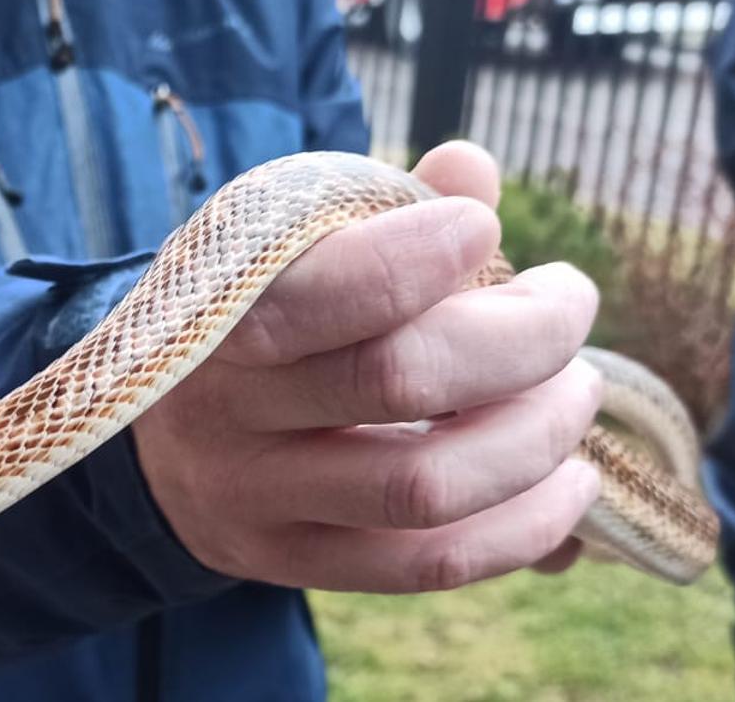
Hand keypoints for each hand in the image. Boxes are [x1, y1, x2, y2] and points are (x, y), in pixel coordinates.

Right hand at [132, 141, 602, 592]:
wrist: (155, 438)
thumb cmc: (253, 318)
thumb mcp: (284, 246)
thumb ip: (377, 207)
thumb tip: (470, 168)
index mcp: (219, 305)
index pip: (321, 290)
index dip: (420, 257)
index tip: (483, 228)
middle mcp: (225, 407)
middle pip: (396, 380)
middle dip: (522, 339)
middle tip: (568, 304)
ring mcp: (258, 496)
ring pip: (423, 487)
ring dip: (536, 438)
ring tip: (578, 394)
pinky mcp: (293, 562)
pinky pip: (427, 565)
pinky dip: (523, 529)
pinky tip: (569, 487)